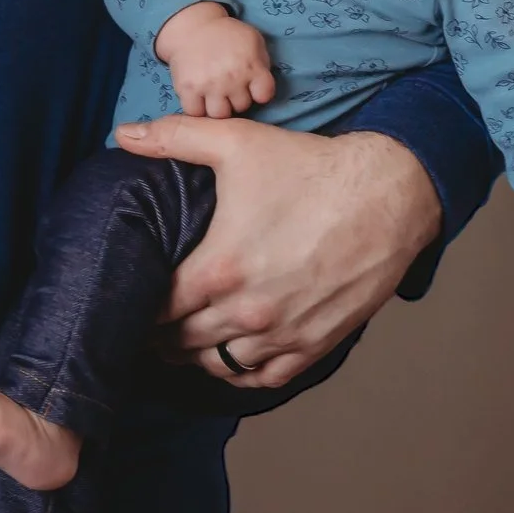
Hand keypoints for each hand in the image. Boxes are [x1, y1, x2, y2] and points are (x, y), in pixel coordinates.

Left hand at [114, 117, 439, 387]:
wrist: (389, 194)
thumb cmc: (310, 168)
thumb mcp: (237, 143)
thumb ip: (174, 138)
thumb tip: (124, 134)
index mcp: (220, 268)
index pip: (158, 307)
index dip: (137, 303)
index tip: (129, 294)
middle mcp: (249, 311)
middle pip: (182, 341)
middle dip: (160, 332)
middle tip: (147, 320)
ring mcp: (284, 333)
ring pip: (218, 365)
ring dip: (195, 354)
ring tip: (180, 339)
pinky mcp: (316, 343)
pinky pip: (264, 377)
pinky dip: (240, 372)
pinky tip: (228, 355)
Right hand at [153, 2, 275, 117]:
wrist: (192, 26)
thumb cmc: (226, 35)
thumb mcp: (253, 41)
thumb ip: (262, 64)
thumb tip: (261, 88)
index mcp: (251, 66)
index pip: (264, 95)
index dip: (259, 93)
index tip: (251, 87)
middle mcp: (231, 77)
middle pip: (241, 106)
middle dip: (236, 98)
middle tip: (229, 88)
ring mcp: (208, 84)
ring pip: (219, 114)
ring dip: (217, 106)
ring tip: (214, 96)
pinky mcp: (187, 88)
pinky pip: (195, 112)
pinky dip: (197, 108)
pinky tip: (199, 98)